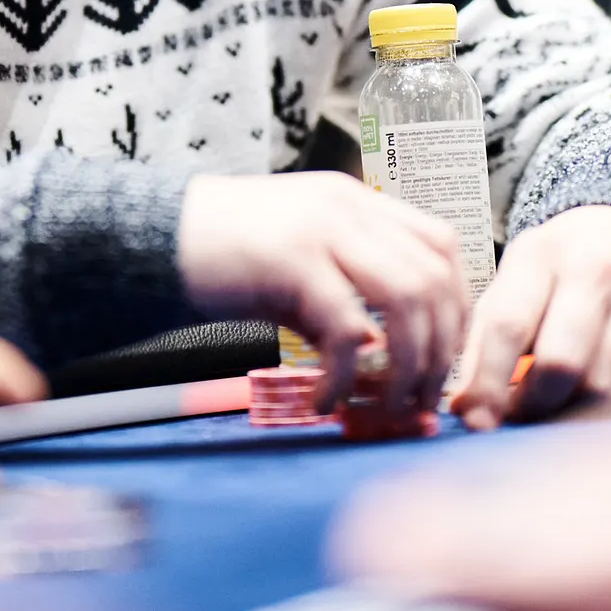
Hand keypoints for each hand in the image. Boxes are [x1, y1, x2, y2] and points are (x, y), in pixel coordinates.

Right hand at [177, 171, 467, 413]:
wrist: (154, 236)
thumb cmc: (225, 258)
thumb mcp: (300, 266)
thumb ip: (346, 298)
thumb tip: (386, 366)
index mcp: (356, 202)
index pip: (440, 245)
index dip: (456, 306)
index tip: (444, 358)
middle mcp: (347, 207)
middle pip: (434, 277)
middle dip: (441, 350)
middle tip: (422, 401)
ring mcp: (320, 229)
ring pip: (407, 299)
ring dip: (407, 368)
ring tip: (385, 408)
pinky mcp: (290, 261)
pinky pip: (346, 329)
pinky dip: (345, 378)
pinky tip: (323, 403)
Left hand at [448, 206, 610, 429]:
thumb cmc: (562, 267)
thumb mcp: (517, 279)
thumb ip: (486, 338)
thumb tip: (464, 408)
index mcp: (541, 254)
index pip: (508, 325)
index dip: (487, 382)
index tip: (473, 420)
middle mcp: (595, 269)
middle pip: (562, 363)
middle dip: (533, 407)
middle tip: (516, 422)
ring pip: (605, 386)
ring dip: (572, 418)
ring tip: (551, 418)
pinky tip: (592, 408)